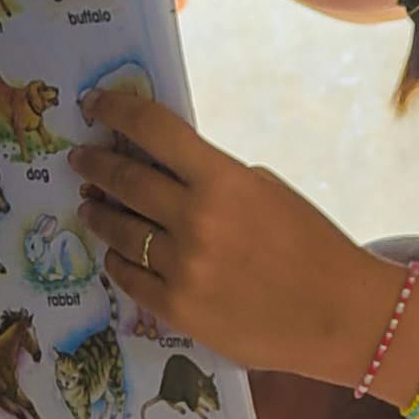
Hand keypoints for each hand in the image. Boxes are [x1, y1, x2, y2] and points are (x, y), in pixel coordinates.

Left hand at [67, 91, 394, 381]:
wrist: (339, 314)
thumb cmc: (311, 244)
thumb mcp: (265, 189)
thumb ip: (213, 177)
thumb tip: (161, 166)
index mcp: (223, 181)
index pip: (154, 131)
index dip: (116, 110)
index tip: (94, 104)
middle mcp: (196, 221)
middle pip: (124, 180)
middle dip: (95, 163)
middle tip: (80, 157)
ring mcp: (182, 268)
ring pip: (119, 231)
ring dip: (99, 212)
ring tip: (91, 203)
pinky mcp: (177, 310)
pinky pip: (128, 276)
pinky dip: (118, 258)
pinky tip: (115, 250)